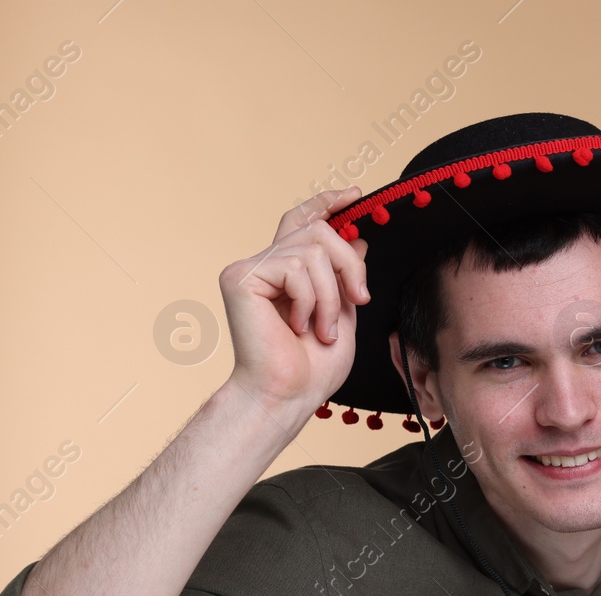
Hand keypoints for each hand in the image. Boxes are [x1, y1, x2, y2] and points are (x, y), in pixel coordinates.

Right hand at [218, 187, 370, 411]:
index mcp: (286, 271)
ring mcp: (250, 268)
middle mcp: (264, 263)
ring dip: (331, 295)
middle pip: (318, 230)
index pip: (303, 220)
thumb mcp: (343, 312)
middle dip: (349, 264)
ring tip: (322, 329)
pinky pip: (295, 267)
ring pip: (312, 250)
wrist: (287, 395)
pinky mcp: (241, 277)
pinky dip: (310, 300)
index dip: (327, 202)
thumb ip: (345, 276)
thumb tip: (357, 239)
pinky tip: (296, 326)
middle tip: (360, 299)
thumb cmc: (312, 367)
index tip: (355, 196)